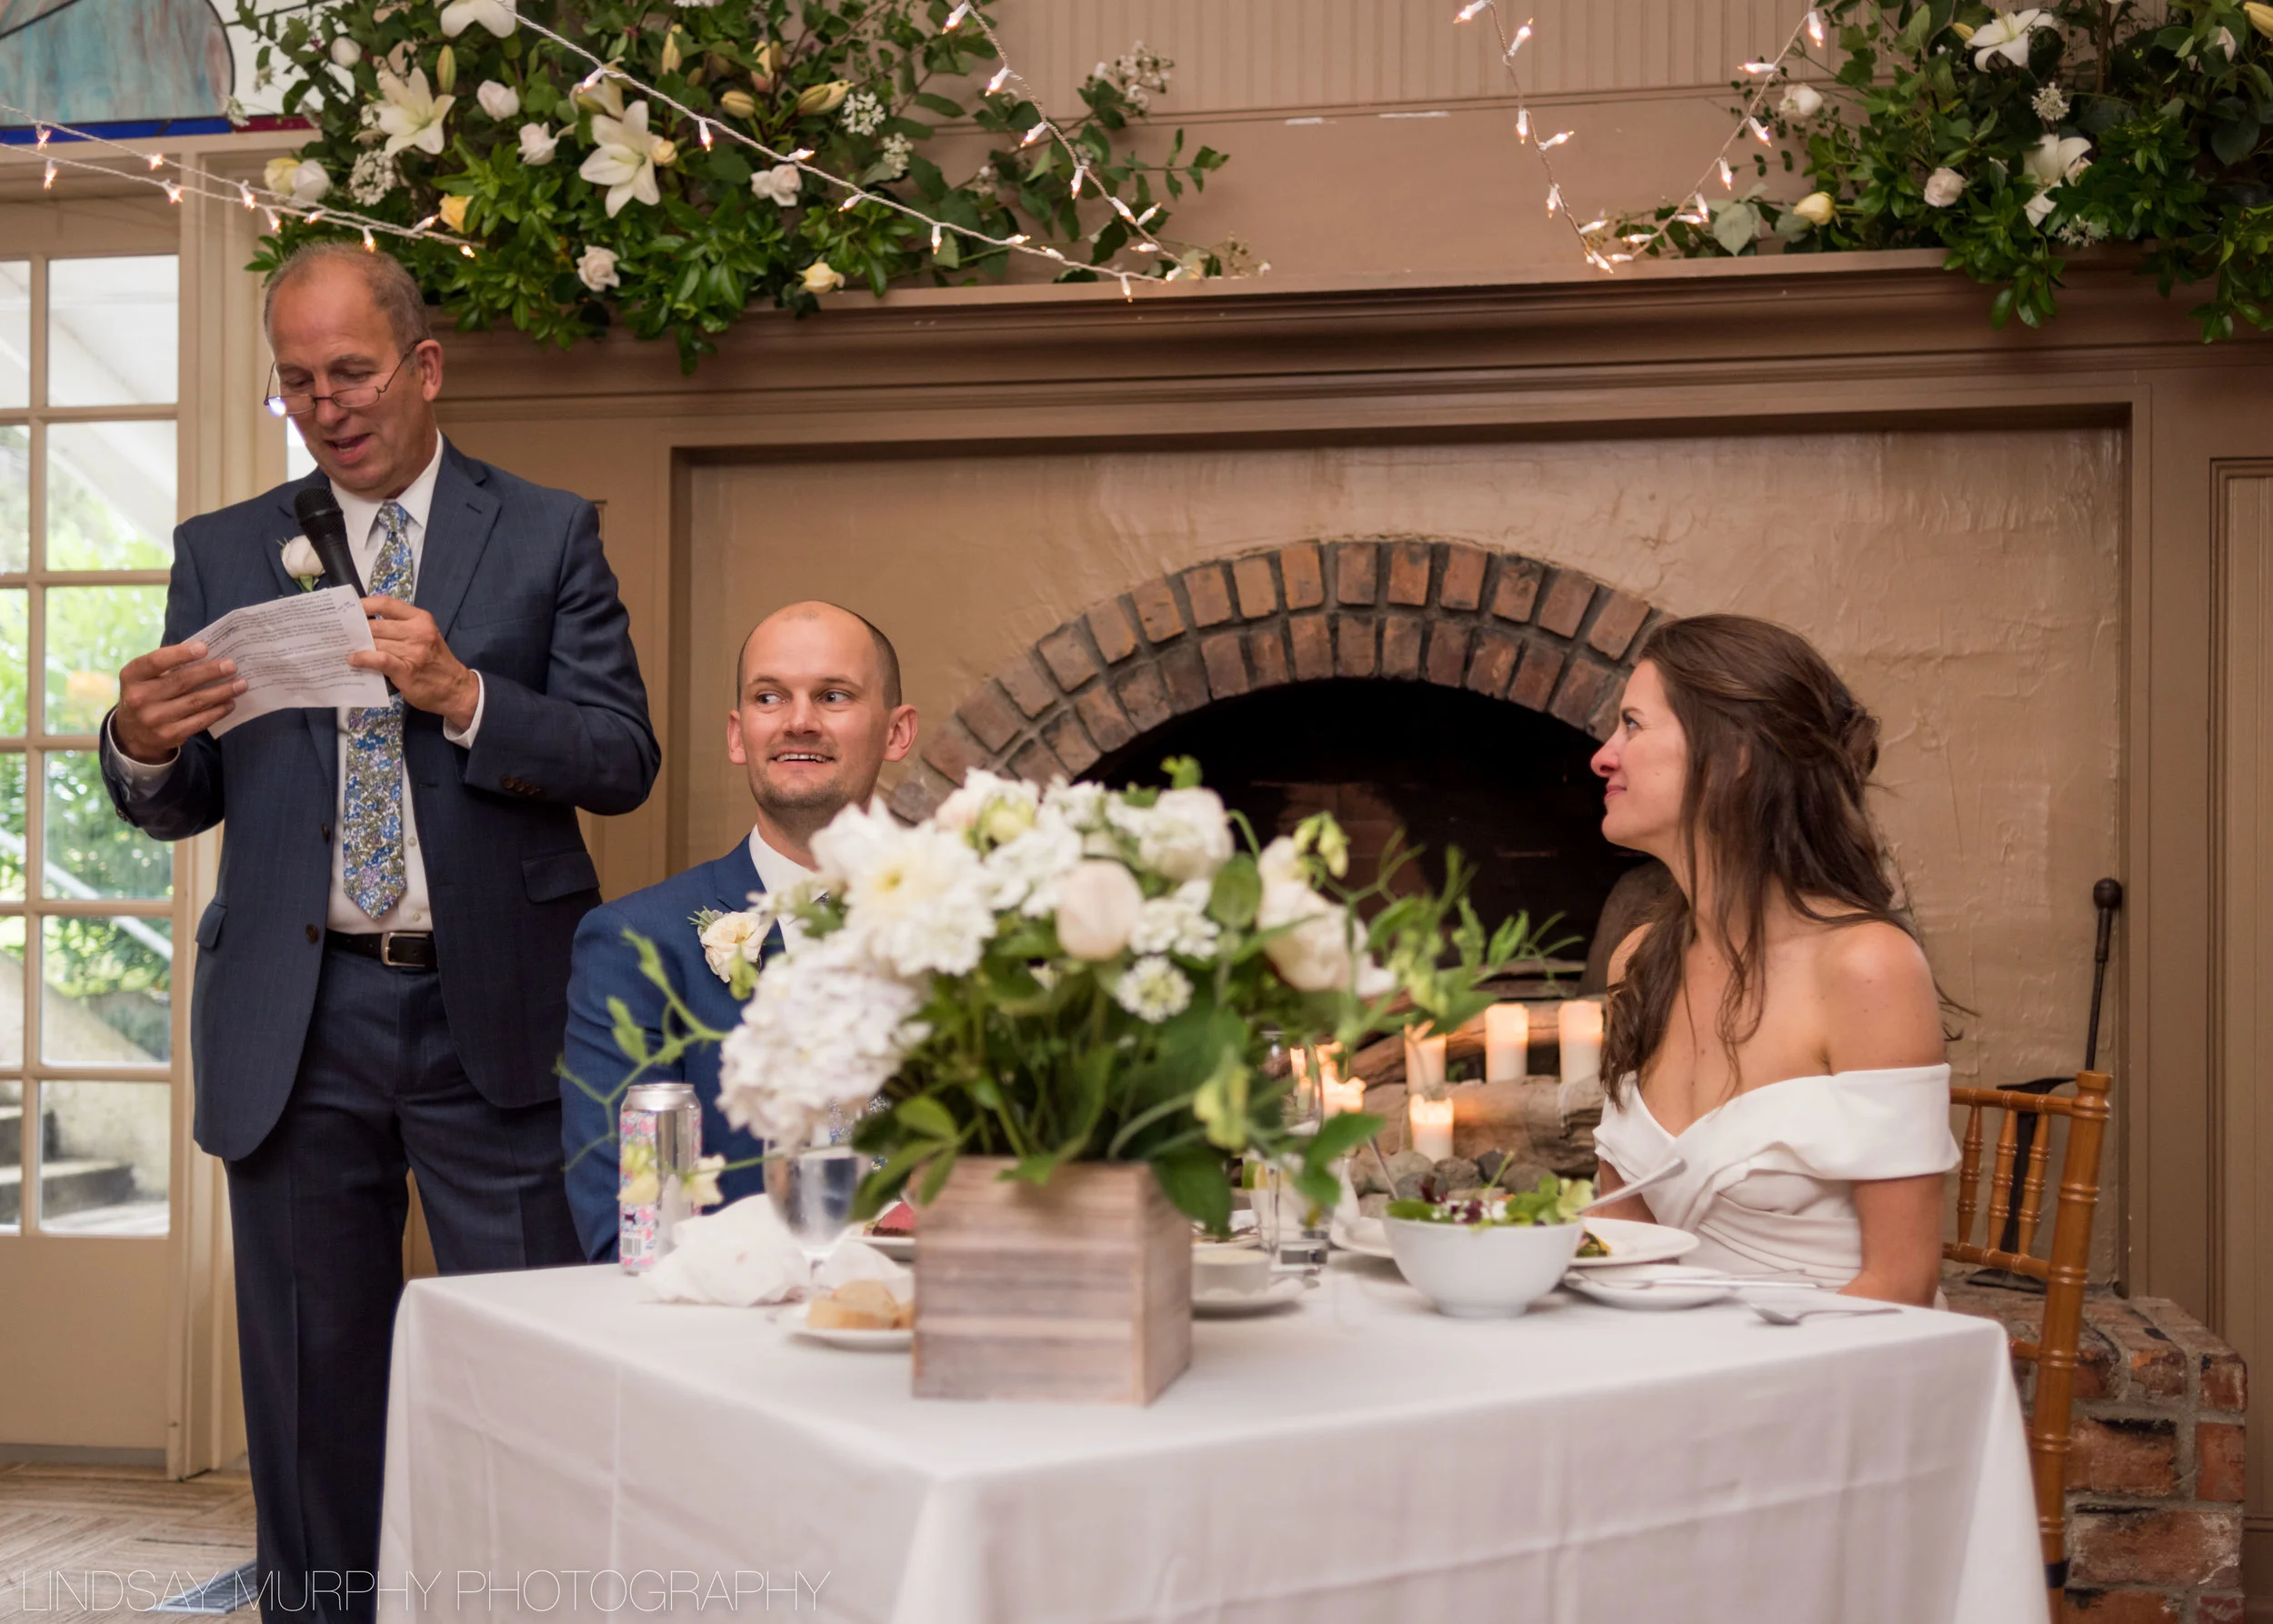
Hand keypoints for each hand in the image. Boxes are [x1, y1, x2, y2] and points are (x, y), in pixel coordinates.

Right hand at [113, 642, 244, 762]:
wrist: (133, 732)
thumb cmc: (147, 693)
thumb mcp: (146, 677)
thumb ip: (168, 665)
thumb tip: (209, 654)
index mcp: (131, 676)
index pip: (156, 661)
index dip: (180, 654)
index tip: (205, 648)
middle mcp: (139, 698)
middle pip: (181, 681)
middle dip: (210, 672)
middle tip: (232, 666)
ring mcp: (154, 719)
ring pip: (195, 701)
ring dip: (222, 692)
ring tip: (240, 684)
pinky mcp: (169, 735)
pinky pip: (200, 720)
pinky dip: (218, 711)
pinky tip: (230, 703)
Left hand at [352, 596, 479, 730]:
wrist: (455, 689)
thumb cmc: (435, 662)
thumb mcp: (424, 636)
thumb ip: (400, 628)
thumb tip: (366, 625)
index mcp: (421, 619)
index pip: (387, 604)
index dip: (365, 605)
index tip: (349, 609)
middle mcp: (418, 632)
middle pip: (377, 625)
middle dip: (356, 629)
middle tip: (340, 633)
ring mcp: (413, 651)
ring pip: (375, 642)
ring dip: (357, 645)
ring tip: (344, 647)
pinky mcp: (406, 670)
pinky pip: (379, 659)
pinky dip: (363, 658)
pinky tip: (353, 660)